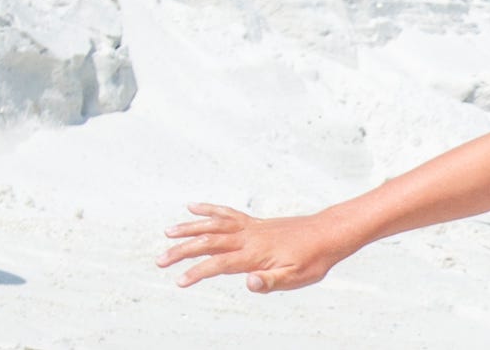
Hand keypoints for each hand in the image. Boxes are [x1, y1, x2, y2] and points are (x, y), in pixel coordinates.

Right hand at [158, 202, 348, 291]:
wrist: (330, 234)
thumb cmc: (314, 259)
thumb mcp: (297, 277)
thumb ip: (271, 282)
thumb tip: (249, 283)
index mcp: (256, 254)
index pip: (220, 263)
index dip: (198, 272)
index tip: (179, 282)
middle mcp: (250, 237)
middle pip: (210, 241)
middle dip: (183, 250)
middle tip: (159, 260)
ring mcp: (252, 228)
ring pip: (215, 224)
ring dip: (191, 227)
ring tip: (168, 232)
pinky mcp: (256, 224)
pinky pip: (228, 214)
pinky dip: (210, 209)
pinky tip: (195, 207)